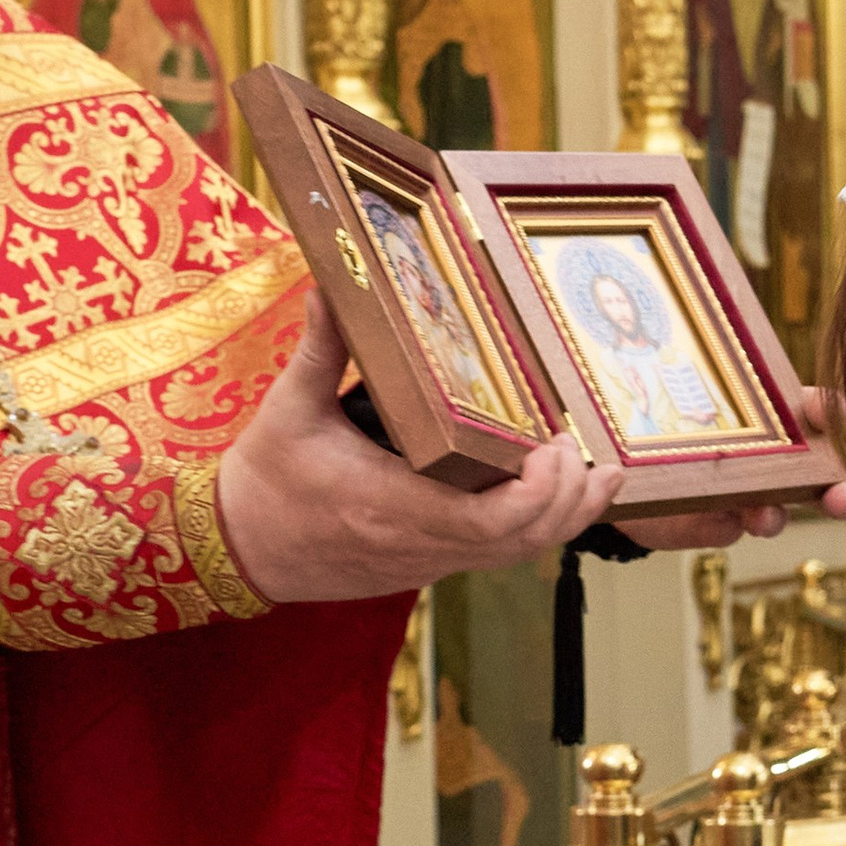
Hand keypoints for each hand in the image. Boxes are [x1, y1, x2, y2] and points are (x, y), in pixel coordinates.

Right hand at [216, 289, 623, 603]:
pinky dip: (541, 527)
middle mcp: (418, 541)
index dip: (535, 494)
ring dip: (567, 517)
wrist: (244, 546)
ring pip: (519, 552)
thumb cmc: (267, 478)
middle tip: (584, 449)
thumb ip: (321, 349)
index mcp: (387, 505)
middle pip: (521, 539)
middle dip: (568, 499)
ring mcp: (429, 559)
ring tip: (601, 475)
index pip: (484, 520)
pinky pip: (501, 554)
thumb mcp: (288, 409)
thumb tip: (330, 283)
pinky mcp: (431, 563)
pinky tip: (565, 495)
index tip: (555, 449)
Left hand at [626, 386, 845, 554]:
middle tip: (844, 498)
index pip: (814, 414)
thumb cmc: (669, 419)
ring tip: (764, 517)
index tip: (831, 411)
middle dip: (839, 492)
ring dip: (774, 516)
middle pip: (819, 483)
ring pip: (774, 514)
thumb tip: (713, 340)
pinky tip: (713, 518)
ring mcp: (744, 500)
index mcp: (773, 425)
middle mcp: (770, 467)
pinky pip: (724, 530)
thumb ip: (712, 380)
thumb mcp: (689, 392)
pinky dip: (721, 526)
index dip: (829, 413)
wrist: (630, 468)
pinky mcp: (714, 526)